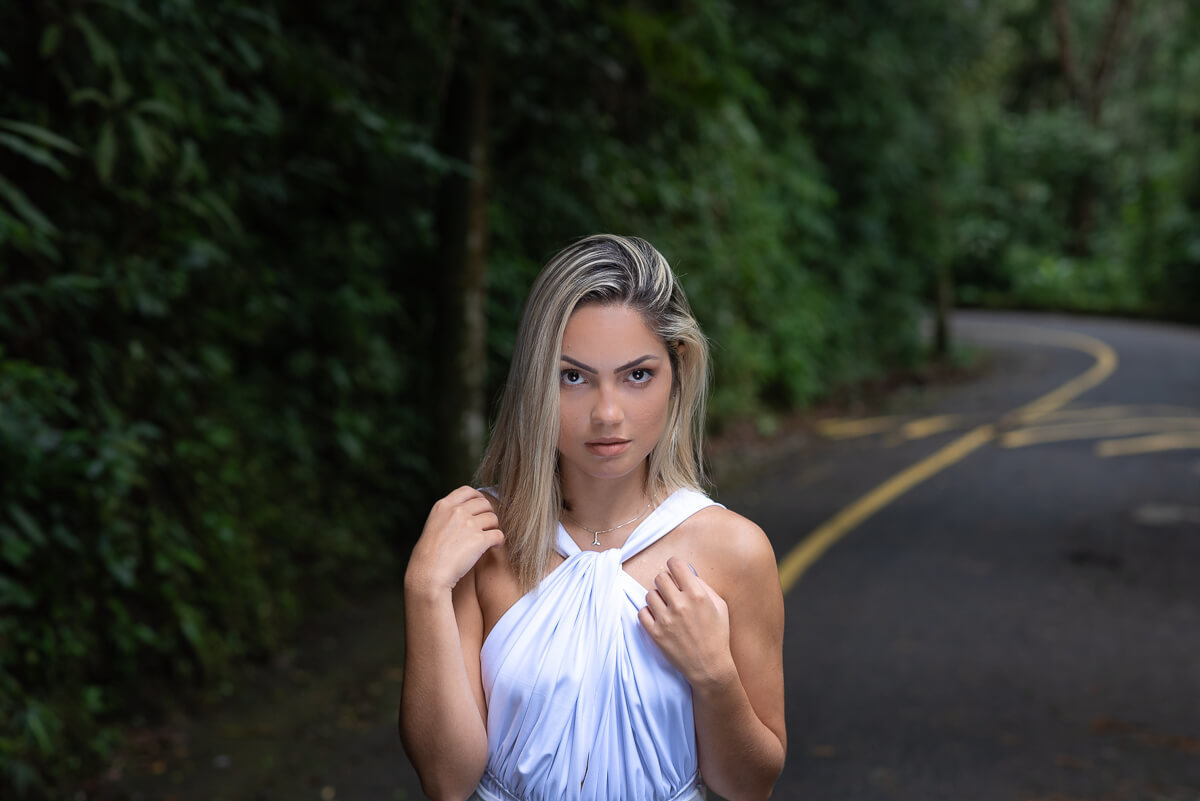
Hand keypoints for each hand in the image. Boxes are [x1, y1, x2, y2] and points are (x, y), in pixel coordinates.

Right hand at [406, 486, 503, 595]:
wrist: (428, 575)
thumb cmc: (428, 556)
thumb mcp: (433, 525)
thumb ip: (448, 516)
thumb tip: (464, 512)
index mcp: (443, 506)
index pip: (468, 491)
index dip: (478, 497)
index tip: (481, 507)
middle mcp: (456, 511)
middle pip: (484, 503)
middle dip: (488, 513)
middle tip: (487, 525)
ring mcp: (469, 525)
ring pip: (493, 518)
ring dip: (493, 527)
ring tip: (490, 538)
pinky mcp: (479, 540)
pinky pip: (499, 535)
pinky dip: (499, 541)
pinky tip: (495, 546)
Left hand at [638, 556, 735, 688]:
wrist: (709, 666)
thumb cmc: (717, 635)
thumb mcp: (719, 606)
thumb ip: (704, 586)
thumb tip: (688, 573)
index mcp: (697, 595)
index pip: (676, 565)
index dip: (674, 565)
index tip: (674, 569)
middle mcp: (680, 604)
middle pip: (660, 578)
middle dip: (666, 582)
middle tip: (671, 590)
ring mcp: (665, 619)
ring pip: (650, 594)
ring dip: (657, 598)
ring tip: (666, 607)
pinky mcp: (655, 633)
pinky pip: (642, 612)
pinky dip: (649, 613)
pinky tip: (659, 617)